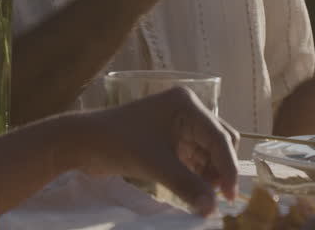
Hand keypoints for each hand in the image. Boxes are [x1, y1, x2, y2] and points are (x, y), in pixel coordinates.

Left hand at [75, 87, 239, 215]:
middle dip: (221, 169)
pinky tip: (194, 190)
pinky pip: (195, 155)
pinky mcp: (170, 137)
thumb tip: (212, 210)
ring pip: (209, 150)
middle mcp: (187, 109)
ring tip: (203, 196)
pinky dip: (197, 172)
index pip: (219, 138)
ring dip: (210, 173)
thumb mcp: (156, 166)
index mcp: (187, 105)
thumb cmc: (118, 144)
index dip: (228, 168)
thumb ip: (187, 186)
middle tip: (218, 198)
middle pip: (220, 141)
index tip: (231, 197)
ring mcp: (179, 123)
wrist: (83, 142)